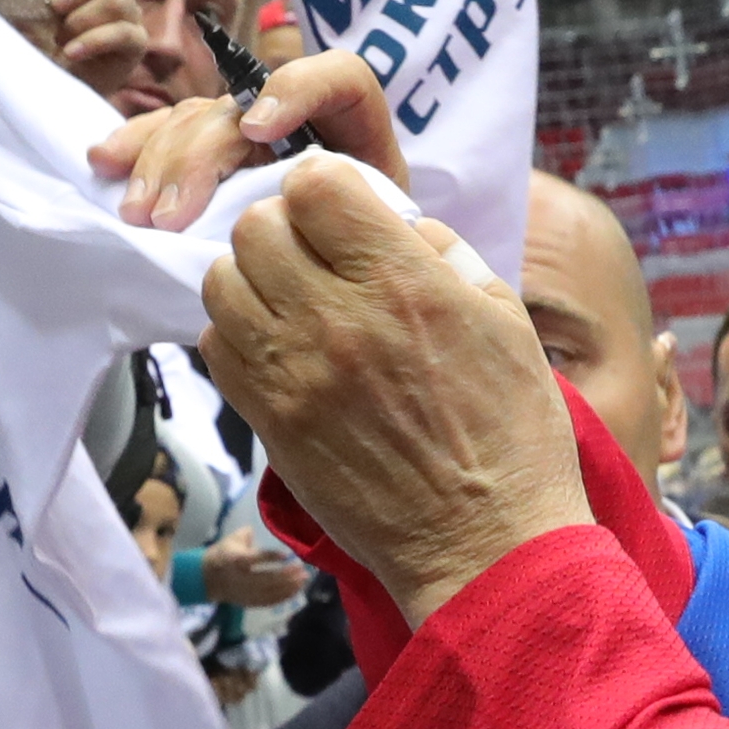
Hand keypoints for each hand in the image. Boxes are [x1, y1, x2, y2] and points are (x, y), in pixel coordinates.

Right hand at [95, 47, 409, 229]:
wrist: (349, 269)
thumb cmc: (368, 249)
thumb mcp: (384, 235)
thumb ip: (368, 218)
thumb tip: (321, 218)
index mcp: (352, 126)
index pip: (339, 79)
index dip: (296, 89)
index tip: (261, 131)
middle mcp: (290, 117)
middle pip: (237, 109)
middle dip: (198, 156)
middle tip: (172, 216)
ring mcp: (241, 128)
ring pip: (192, 121)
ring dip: (159, 165)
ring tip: (140, 214)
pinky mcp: (204, 149)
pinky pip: (162, 132)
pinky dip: (133, 147)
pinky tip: (105, 162)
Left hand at [197, 153, 583, 630]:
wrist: (486, 545)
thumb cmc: (511, 436)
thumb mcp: (506, 321)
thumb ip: (445, 254)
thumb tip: (397, 222)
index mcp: (404, 282)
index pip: (313, 183)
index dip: (323, 185)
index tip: (340, 208)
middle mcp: (339, 319)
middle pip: (256, 226)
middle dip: (284, 227)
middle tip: (314, 254)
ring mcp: (295, 374)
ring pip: (222, 282)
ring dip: (252, 279)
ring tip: (290, 299)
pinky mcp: (270, 422)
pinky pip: (217, 347)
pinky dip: (239, 335)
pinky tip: (280, 348)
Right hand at [197, 525, 309, 609]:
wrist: (207, 578)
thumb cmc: (222, 554)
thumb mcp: (231, 539)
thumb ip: (247, 534)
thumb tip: (257, 529)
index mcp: (234, 559)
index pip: (254, 559)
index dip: (270, 557)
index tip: (285, 555)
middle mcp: (240, 578)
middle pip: (266, 579)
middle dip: (286, 575)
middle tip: (302, 568)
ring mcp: (245, 592)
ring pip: (269, 592)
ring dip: (289, 587)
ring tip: (304, 579)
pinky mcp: (249, 602)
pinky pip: (268, 602)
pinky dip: (284, 597)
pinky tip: (296, 590)